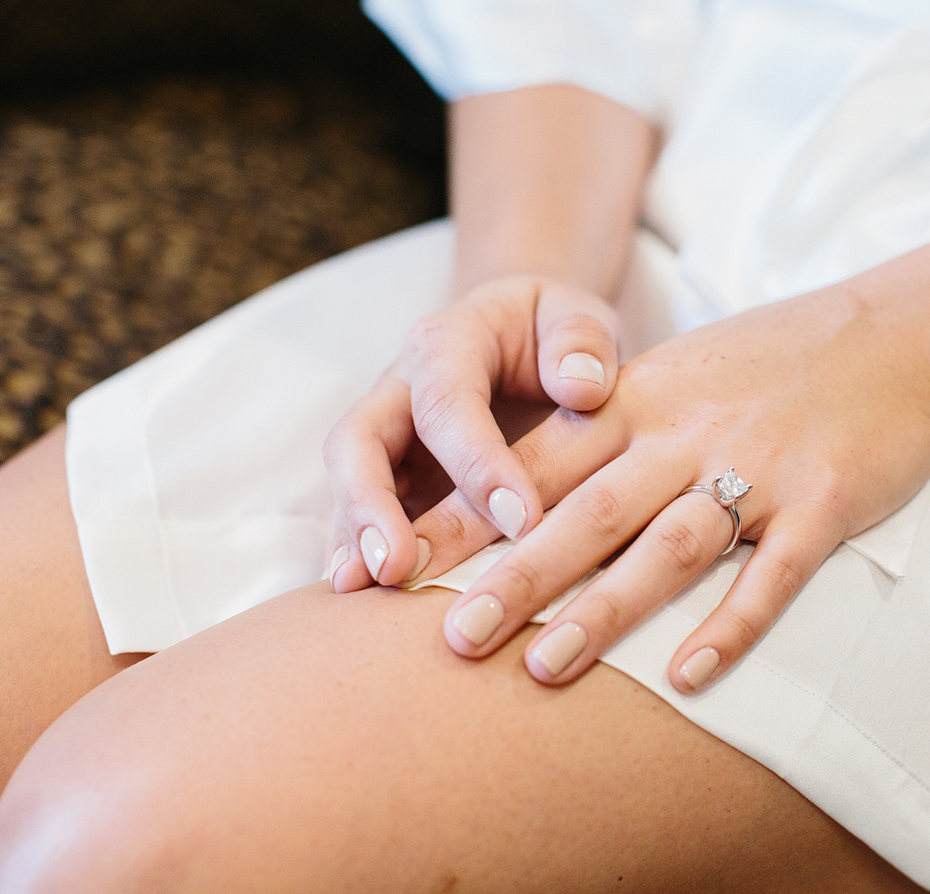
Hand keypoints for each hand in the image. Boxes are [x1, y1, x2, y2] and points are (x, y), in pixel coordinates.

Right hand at [323, 275, 624, 591]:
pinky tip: (367, 611)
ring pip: (347, 487)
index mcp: (448, 343)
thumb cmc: (560, 335)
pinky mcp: (389, 480)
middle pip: (358, 442)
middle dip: (371, 505)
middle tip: (397, 568)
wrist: (531, 338)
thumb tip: (582, 386)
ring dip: (352, 541)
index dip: (477, 462)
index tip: (521, 522)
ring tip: (367, 596)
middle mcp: (398, 389)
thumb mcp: (580, 318)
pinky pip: (360, 519)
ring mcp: (386, 439)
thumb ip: (582, 341)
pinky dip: (361, 559)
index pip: (448, 402)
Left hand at [404, 284, 929, 691]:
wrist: (905, 333)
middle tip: (452, 639)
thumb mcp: (683, 372)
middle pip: (587, 511)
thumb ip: (611, 424)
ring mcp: (758, 468)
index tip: (399, 566)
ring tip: (545, 668)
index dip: (467, 517)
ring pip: (667, 546)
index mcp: (644, 399)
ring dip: (604, 610)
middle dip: (515, 577)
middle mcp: (689, 433)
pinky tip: (687, 678)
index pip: (538, 463)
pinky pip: (771, 574)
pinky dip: (730, 626)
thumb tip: (527, 485)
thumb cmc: (784, 359)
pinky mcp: (823, 503)